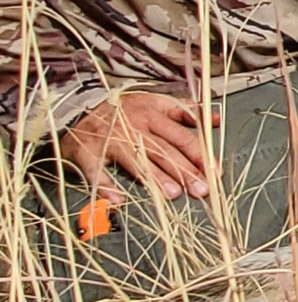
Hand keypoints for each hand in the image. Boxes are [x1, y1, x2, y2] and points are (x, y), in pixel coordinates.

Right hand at [55, 92, 218, 204]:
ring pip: (136, 160)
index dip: (200, 155)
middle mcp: (134, 125)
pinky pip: (96, 171)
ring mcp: (110, 139)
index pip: (181, 136)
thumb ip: (186, 113)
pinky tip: (118, 199)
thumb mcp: (155, 102)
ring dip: (155, 177)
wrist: (78, 108)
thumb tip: (215, 120)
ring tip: (172, 193)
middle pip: (163, 150)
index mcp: (153, 113)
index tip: (214, 171)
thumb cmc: (123, 110)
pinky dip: (105, 185)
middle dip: (184, 171)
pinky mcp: (87, 152)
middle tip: (200, 189)